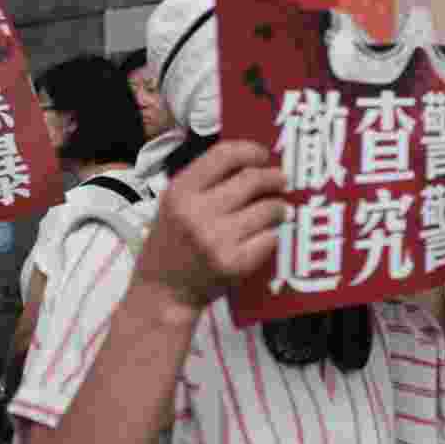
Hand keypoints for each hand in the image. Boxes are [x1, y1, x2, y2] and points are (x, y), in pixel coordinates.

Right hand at [133, 140, 286, 310]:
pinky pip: (270, 238)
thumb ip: (206, 182)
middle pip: (252, 179)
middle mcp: (197, 213)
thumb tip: (251, 163)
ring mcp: (216, 239)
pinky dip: (273, 234)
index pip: (224, 155)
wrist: (163, 292)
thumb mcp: (175, 204)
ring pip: (267, 208)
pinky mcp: (234, 264)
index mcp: (180, 191)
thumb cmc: (171, 245)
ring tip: (280, 210)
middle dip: (274, 178)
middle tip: (281, 181)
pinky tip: (268, 235)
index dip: (250, 151)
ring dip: (280, 207)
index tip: (262, 155)